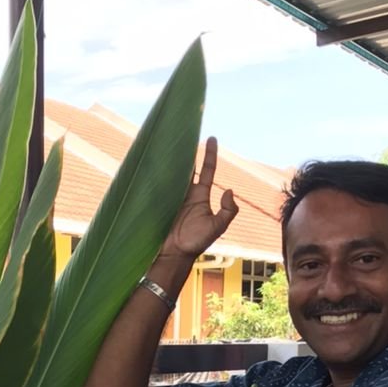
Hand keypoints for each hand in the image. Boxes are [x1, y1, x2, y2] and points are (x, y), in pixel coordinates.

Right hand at [159, 137, 237, 260]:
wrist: (174, 254)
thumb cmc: (196, 242)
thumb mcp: (218, 227)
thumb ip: (228, 211)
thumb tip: (229, 191)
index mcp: (201, 196)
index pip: (208, 170)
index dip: (210, 155)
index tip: (211, 138)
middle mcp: (188, 193)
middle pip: (190, 167)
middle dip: (189, 151)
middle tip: (188, 132)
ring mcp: (174, 197)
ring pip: (175, 173)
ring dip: (175, 159)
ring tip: (173, 141)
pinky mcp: (162, 202)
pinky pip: (162, 184)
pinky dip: (161, 174)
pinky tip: (159, 161)